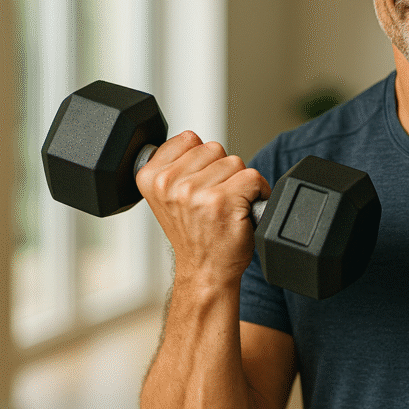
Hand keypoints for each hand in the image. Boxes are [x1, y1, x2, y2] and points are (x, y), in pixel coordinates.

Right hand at [135, 131, 271, 286]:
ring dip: (239, 183)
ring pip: (235, 161)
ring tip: (227, 206)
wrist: (205, 271)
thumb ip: (176, 166)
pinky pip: (253, 177)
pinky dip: (258, 192)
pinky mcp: (222, 201)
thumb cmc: (194, 235)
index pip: (189, 138)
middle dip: (221, 171)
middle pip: (214, 148)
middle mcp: (169, 184)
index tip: (199, 184)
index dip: (203, 160)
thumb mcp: (168, 196)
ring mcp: (194, 192)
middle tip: (214, 200)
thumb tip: (195, 141)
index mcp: (151, 177)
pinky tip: (244, 210)